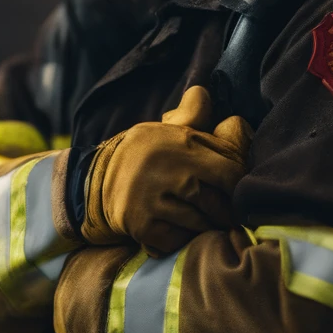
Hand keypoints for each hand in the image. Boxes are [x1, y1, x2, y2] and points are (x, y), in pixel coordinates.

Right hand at [81, 86, 251, 255]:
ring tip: (196, 219)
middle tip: (219, 212)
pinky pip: (177, 240)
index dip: (237, 188)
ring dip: (202, 226)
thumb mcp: (168, 129)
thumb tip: (204, 92)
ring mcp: (152, 201)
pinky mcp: (140, 225)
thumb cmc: (146, 154)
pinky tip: (173, 227)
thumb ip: (193, 114)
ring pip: (199, 225)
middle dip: (222, 212)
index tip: (234, 193)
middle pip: (217, 204)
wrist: (95, 178)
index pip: (230, 175)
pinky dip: (179, 238)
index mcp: (180, 145)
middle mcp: (167, 172)